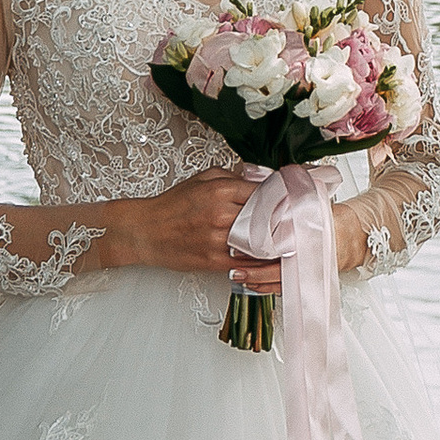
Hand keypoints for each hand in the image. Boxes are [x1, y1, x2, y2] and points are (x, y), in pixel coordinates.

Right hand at [125, 172, 281, 289]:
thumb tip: (260, 180)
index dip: (280, 197)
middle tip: (293, 221)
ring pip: (261, 242)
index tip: (289, 201)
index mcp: (220, 190)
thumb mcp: (202, 179)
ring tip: (285, 240)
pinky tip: (267, 258)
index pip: (264, 192)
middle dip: (282, 220)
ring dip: (275, 243)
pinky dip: (260, 261)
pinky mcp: (215, 261)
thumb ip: (232, 177)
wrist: (146, 231)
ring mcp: (219, 239)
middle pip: (268, 217)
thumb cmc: (172, 206)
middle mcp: (221, 214)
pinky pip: (247, 263)